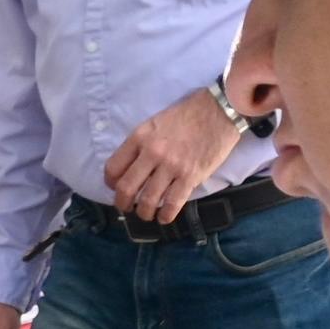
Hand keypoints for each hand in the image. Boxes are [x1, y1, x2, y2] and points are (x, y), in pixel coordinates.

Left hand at [100, 83, 245, 224]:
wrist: (218, 110)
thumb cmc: (187, 115)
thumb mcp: (154, 123)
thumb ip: (140, 143)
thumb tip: (130, 167)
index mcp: (139, 137)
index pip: (113, 167)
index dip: (110, 183)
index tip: (115, 188)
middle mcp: (152, 153)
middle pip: (126, 188)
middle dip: (122, 204)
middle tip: (126, 208)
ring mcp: (171, 166)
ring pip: (148, 200)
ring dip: (144, 212)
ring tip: (146, 213)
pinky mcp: (191, 176)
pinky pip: (172, 203)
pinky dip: (165, 216)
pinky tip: (164, 218)